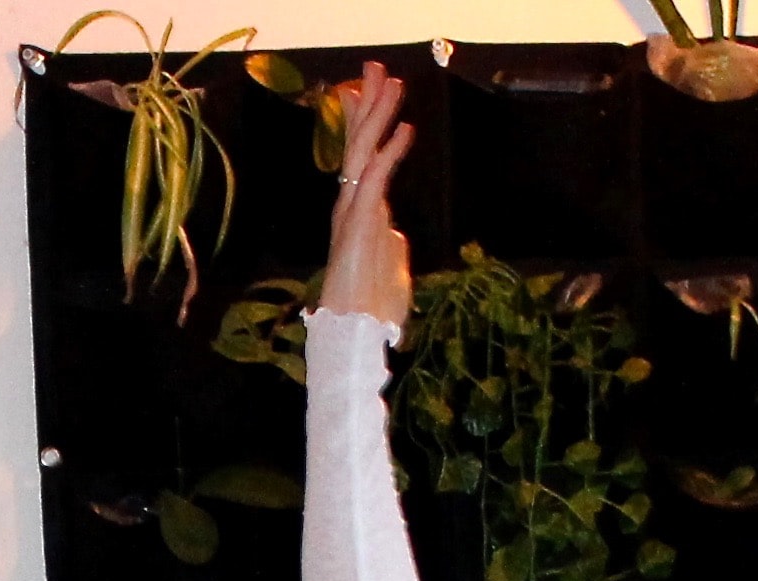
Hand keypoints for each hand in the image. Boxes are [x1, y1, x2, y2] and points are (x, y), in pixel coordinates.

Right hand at [315, 63, 413, 329]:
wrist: (355, 333)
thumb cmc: (371, 309)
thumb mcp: (389, 270)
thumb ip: (390, 247)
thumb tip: (394, 235)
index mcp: (358, 212)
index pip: (361, 157)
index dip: (365, 122)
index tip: (369, 91)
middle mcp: (351, 206)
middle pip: (358, 143)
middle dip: (368, 104)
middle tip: (376, 69)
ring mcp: (353, 213)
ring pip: (364, 152)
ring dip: (379, 115)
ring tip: (391, 82)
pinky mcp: (361, 224)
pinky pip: (376, 179)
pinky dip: (391, 152)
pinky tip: (406, 130)